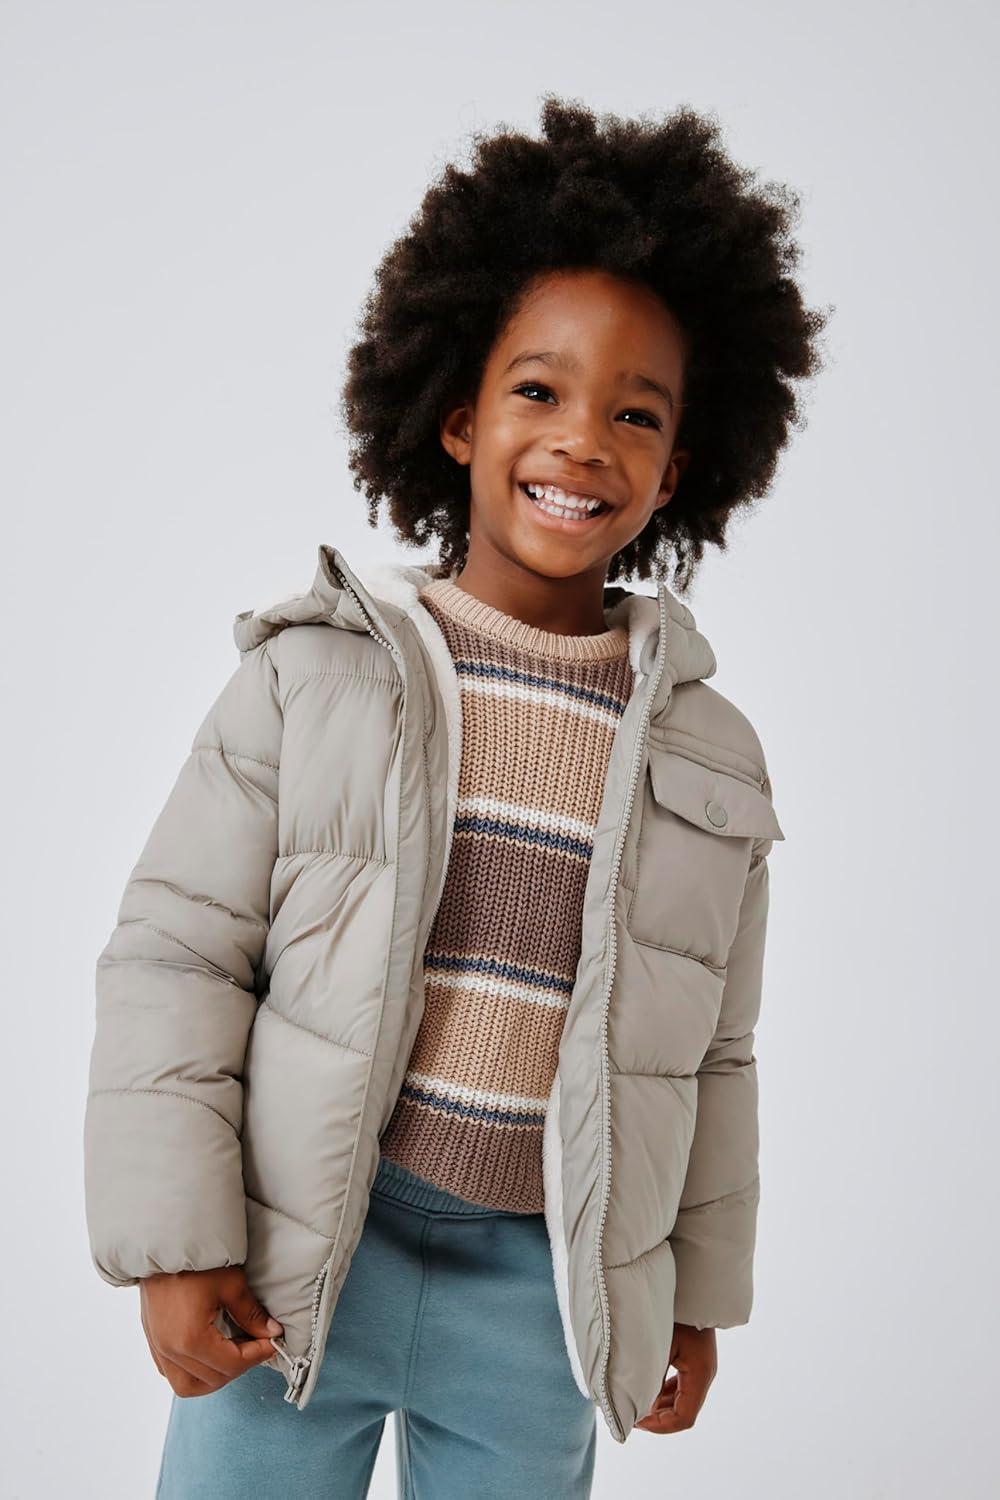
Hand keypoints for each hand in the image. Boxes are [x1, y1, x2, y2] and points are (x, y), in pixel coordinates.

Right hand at [139, 1265, 283, 1396]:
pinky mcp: (152, 1341)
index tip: (272, 1342)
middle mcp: (170, 1351)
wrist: (162, 1243)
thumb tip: (271, 1332)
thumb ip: (251, 1314)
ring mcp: (157, 1348)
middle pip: (211, 1380)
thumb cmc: (196, 1260)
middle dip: (239, 1367)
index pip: (231, 1364)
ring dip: (214, 1377)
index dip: (257, 1355)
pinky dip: (193, 1371)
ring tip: (233, 1354)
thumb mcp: (231, 1283)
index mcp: (190, 1339)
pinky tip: (209, 1353)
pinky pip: (171, 1372)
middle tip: (256, 1346)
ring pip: (187, 1386)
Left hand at [634, 1323, 716, 1433]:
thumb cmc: (674, 1312)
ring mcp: (701, 1367)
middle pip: (683, 1412)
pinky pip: (680, 1386)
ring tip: (634, 1403)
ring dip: (659, 1406)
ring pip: (681, 1400)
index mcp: (699, 1374)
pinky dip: (663, 1393)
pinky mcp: (694, 1360)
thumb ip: (650, 1378)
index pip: (684, 1417)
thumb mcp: (659, 1346)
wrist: (689, 1285)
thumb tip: (636, 1405)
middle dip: (657, 1418)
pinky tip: (645, 1389)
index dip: (660, 1426)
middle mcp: (704, 1375)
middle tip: (631, 1415)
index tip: (636, 1422)